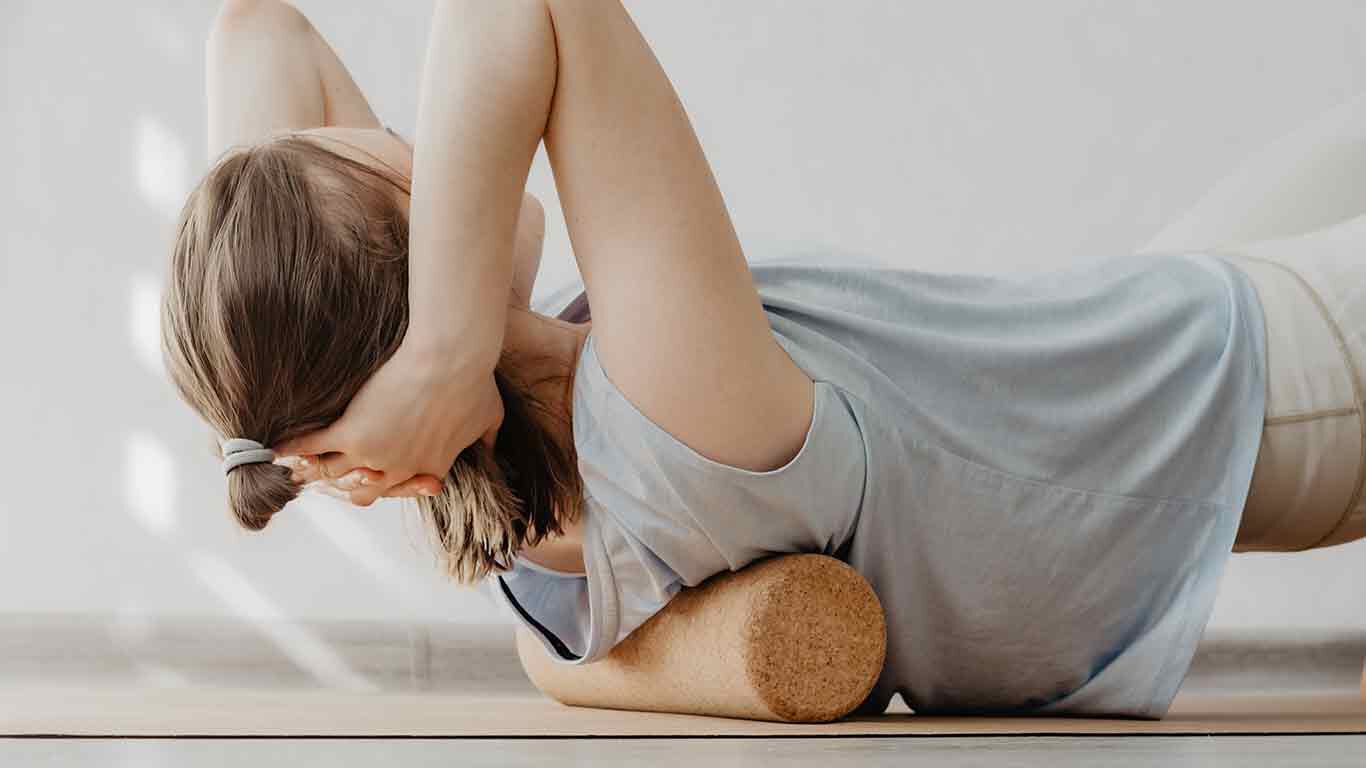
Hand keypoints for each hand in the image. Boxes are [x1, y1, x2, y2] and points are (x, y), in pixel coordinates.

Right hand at [269, 336, 503, 506]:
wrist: (452, 357)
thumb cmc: (475, 381)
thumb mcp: (490, 418)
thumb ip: (487, 442)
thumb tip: (493, 452)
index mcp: (430, 471)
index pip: (397, 491)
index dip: (382, 483)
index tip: (368, 472)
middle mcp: (398, 471)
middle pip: (360, 494)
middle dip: (346, 484)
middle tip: (330, 470)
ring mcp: (372, 455)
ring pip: (331, 476)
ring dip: (315, 469)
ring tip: (298, 462)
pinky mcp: (350, 432)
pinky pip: (311, 448)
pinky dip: (291, 449)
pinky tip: (275, 448)